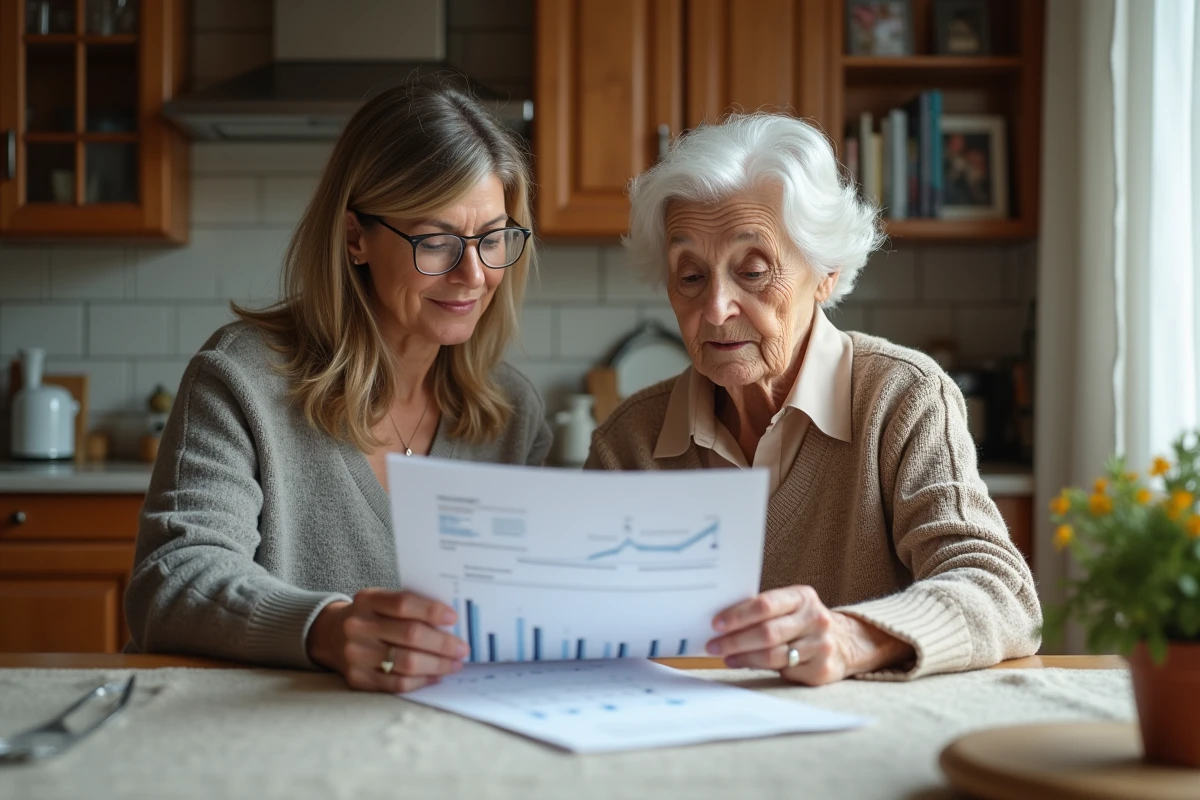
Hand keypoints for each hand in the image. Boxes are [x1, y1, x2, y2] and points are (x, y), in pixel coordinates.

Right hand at [307, 589, 469, 692]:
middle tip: (462, 648)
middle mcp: (358, 626)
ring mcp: (355, 654)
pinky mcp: (357, 678)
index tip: (454, 618)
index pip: (404, 603)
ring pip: (406, 662)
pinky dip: (422, 680)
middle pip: (410, 635)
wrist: (331, 635)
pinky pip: (397, 683)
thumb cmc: (370, 616)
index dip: (432, 610)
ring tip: (454, 664)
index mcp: (368, 600)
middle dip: (443, 643)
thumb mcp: (382, 600)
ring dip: (437, 665)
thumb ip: (410, 606)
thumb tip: (451, 622)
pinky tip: (436, 676)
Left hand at [705, 585, 913, 684]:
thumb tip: (722, 622)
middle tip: (713, 646)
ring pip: (773, 656)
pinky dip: (759, 669)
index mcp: (803, 597)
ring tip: (725, 657)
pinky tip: (744, 665)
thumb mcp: (791, 606)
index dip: (738, 615)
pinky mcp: (822, 670)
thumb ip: (764, 610)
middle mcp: (816, 619)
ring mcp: (821, 646)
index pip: (766, 604)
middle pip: (767, 633)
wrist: (846, 643)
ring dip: (743, 657)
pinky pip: (784, 672)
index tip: (716, 624)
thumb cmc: (803, 622)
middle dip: (735, 640)